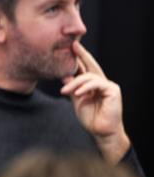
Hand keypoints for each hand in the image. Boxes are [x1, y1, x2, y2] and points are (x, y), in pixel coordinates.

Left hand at [60, 41, 129, 162]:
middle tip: (73, 45)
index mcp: (93, 84)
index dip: (79, 57)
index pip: (85, 68)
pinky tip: (77, 93)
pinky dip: (85, 88)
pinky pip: (97, 84)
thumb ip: (71, 87)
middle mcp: (102, 82)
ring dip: (75, 83)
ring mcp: (108, 86)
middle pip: (91, 65)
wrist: (100, 131)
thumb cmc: (90, 117)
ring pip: (89, 77)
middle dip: (82, 55)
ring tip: (65, 91)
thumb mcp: (76, 99)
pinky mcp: (113, 91)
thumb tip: (64, 75)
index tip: (71, 47)